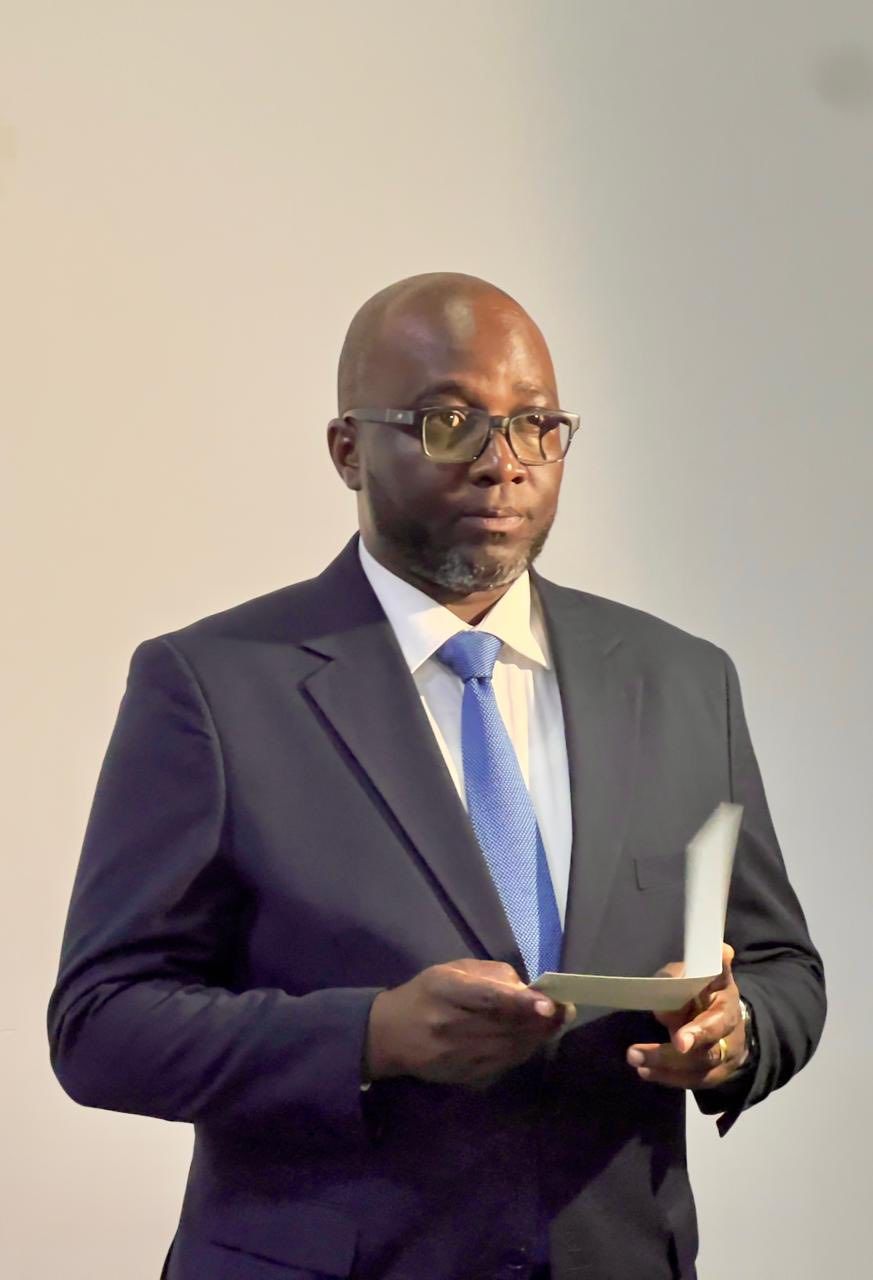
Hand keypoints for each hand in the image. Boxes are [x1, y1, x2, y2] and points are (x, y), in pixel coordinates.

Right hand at [365, 959, 575, 1087]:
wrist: (391, 1035)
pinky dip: (522, 1051)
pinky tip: (531, 1040)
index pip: (487, 999)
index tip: (548, 1004)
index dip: (520, 1003)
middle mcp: (449, 1026)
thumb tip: (528, 990)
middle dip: (540, 1022)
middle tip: (566, 1011)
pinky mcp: (463, 1077)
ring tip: (554, 1023)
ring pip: (509, 1050)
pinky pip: (503, 1065)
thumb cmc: (427, 994)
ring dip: (536, 1037)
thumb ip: (491, 975)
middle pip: (504, 1028)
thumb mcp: (451, 970)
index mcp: (444, 991)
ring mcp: (456, 1057)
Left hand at [626, 944, 748, 1089]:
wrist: (726, 1009)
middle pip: (709, 1050)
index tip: (680, 1043)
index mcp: (726, 996)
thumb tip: (662, 1010)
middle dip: (674, 1055)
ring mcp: (729, 1052)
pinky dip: (669, 1077)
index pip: (717, 1013)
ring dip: (666, 1067)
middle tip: (638, 1053)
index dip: (700, 1031)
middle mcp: (732, 1027)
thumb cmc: (700, 985)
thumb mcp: (688, 972)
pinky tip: (645, 1071)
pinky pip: (696, 1079)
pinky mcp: (719, 1071)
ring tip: (636, 1061)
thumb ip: (674, 982)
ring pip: (701, 1067)